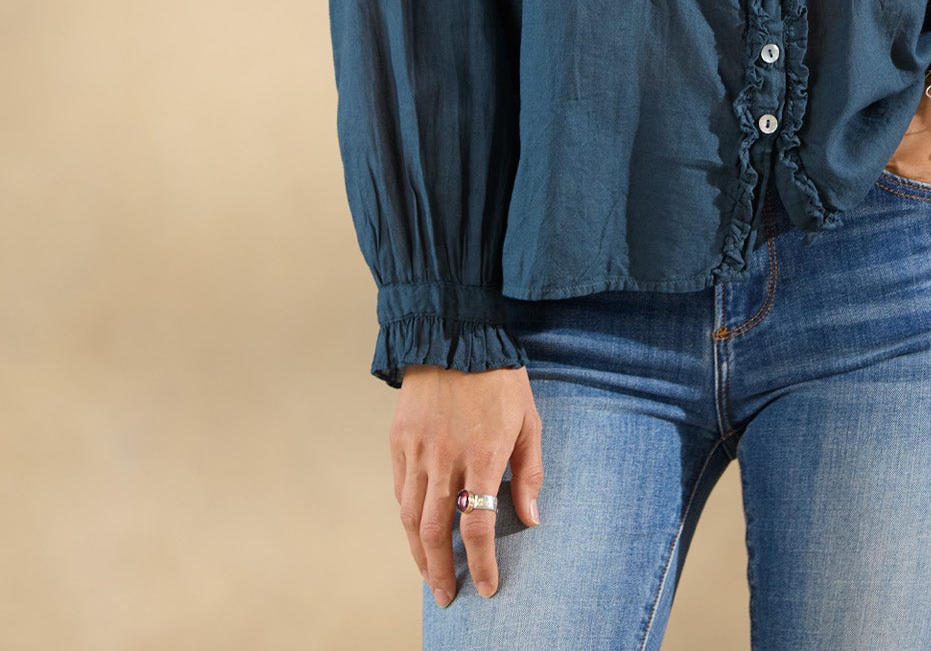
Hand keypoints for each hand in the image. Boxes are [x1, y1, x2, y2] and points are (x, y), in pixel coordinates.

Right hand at [391, 364, 542, 607]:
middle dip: (442, 571)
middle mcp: (445, 457)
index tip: (487, 587)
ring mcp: (418, 450)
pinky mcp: (399, 440)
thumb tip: (530, 519)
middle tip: (449, 596)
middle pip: (436, 531)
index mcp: (483, 454)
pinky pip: (399, 490)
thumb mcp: (530, 420)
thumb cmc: (500, 377)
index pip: (477, 524)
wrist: (456, 334)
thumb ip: (529, 472)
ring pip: (411, 517)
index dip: (481, 563)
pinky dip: (407, 518)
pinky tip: (417, 531)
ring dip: (419, 553)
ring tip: (430, 575)